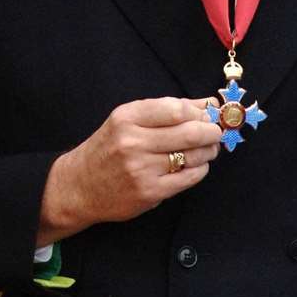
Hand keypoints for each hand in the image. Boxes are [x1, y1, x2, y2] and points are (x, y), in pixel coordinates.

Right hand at [37, 97, 221, 243]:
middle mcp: (132, 142)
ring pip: (193, 156)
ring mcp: (141, 169)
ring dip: (208, 151)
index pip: (176, 109)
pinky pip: (188, 178)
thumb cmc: (109, 149)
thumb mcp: (128, 121)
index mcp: (127, 118)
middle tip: (216, 132)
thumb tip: (208, 104)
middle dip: (211, 131)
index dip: (199, 112)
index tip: (208, 114)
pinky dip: (200, 170)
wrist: (80, 186)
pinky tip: (196, 166)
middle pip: (190, 132)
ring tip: (208, 149)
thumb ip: (167, 109)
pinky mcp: (150, 192)